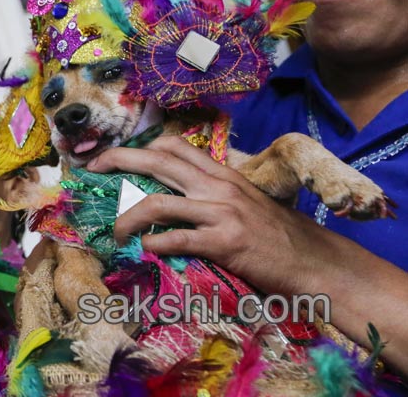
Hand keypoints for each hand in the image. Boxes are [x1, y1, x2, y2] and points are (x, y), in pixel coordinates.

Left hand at [92, 136, 331, 297]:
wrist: (314, 260)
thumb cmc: (278, 234)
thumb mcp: (245, 202)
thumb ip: (213, 193)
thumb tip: (177, 195)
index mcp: (221, 174)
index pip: (173, 147)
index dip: (139, 148)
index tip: (113, 157)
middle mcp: (217, 186)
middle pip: (156, 162)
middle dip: (118, 161)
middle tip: (92, 169)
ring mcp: (220, 212)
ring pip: (158, 203)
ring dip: (127, 218)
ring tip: (114, 232)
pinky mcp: (224, 242)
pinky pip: (178, 239)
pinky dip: (155, 245)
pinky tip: (144, 250)